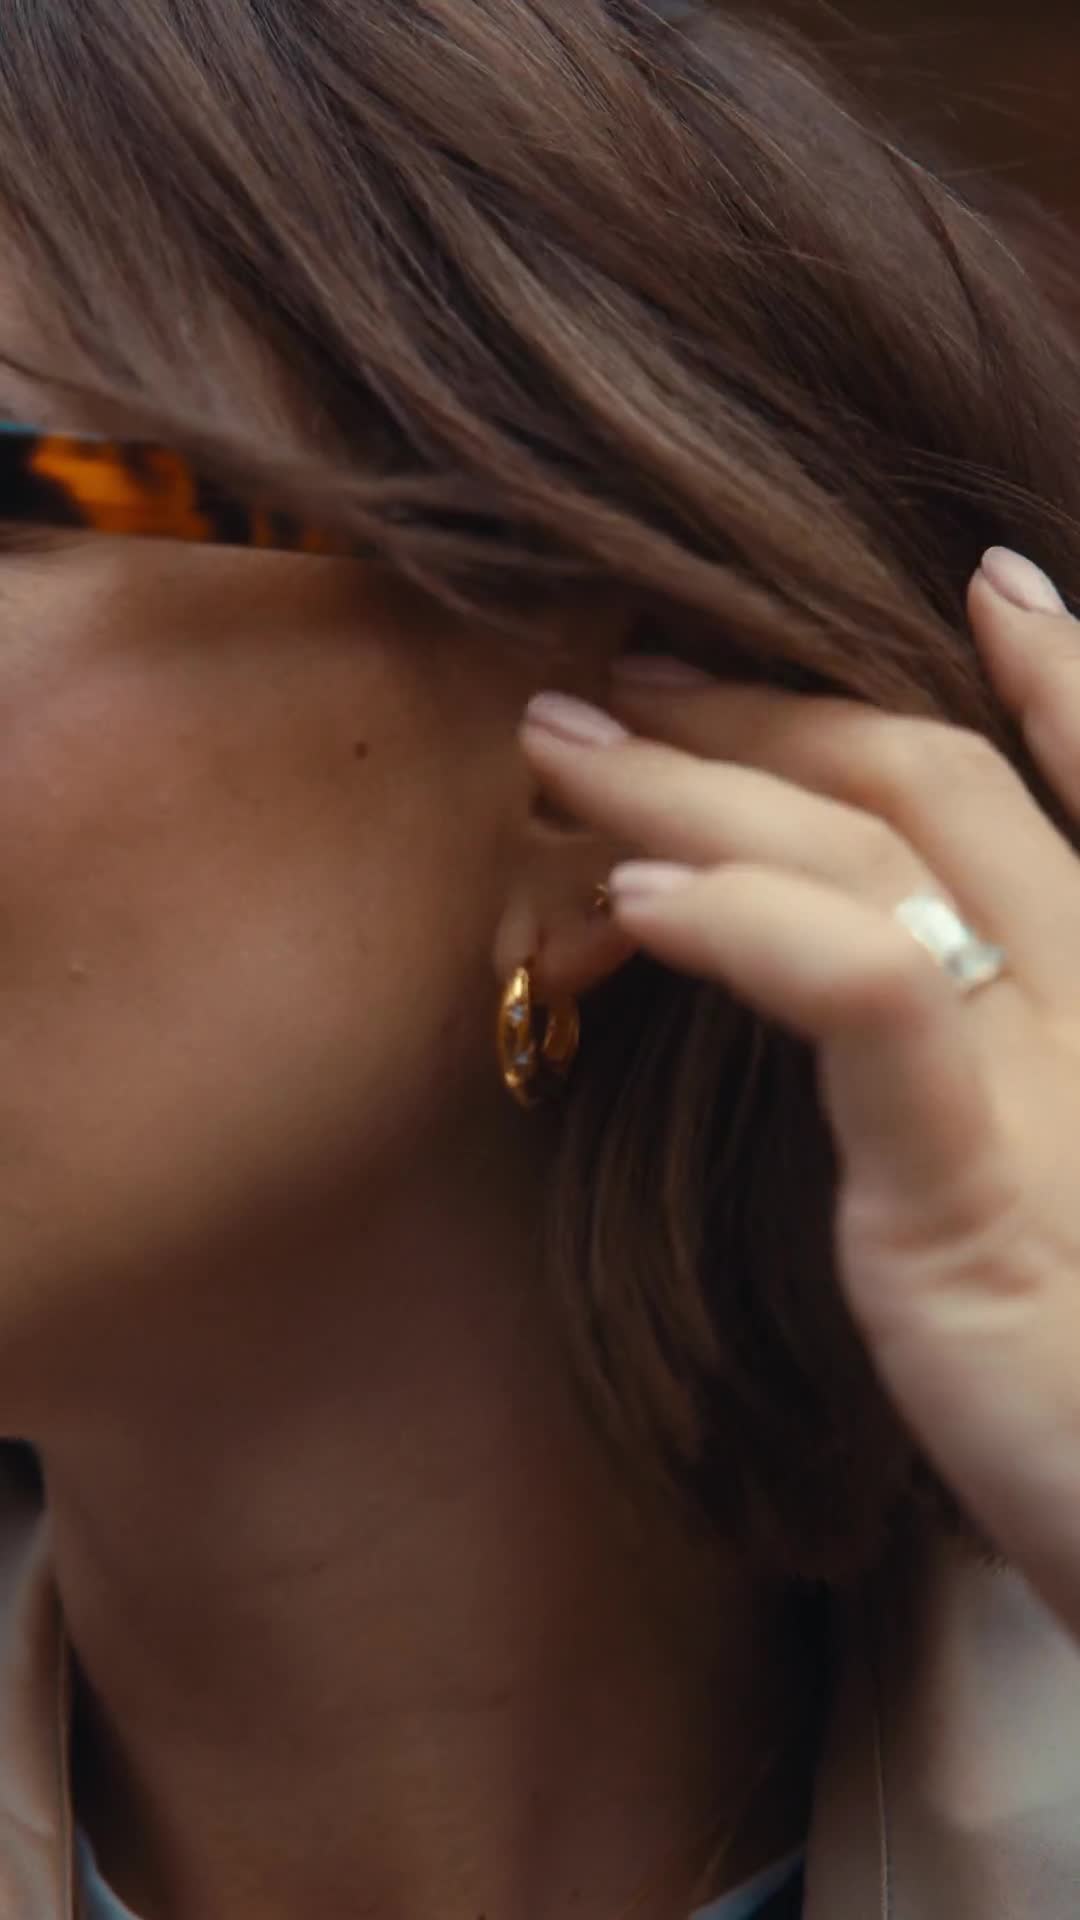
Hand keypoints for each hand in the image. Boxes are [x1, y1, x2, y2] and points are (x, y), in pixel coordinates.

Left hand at [519, 548, 1079, 1639]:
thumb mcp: (1037, 1209)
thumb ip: (975, 1087)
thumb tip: (899, 1002)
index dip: (1061, 678)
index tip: (985, 583)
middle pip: (934, 785)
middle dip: (768, 706)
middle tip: (618, 673)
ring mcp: (1059, 1083)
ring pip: (884, 854)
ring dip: (703, 779)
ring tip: (565, 742)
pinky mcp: (983, 1194)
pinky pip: (870, 1003)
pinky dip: (752, 927)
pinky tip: (636, 898)